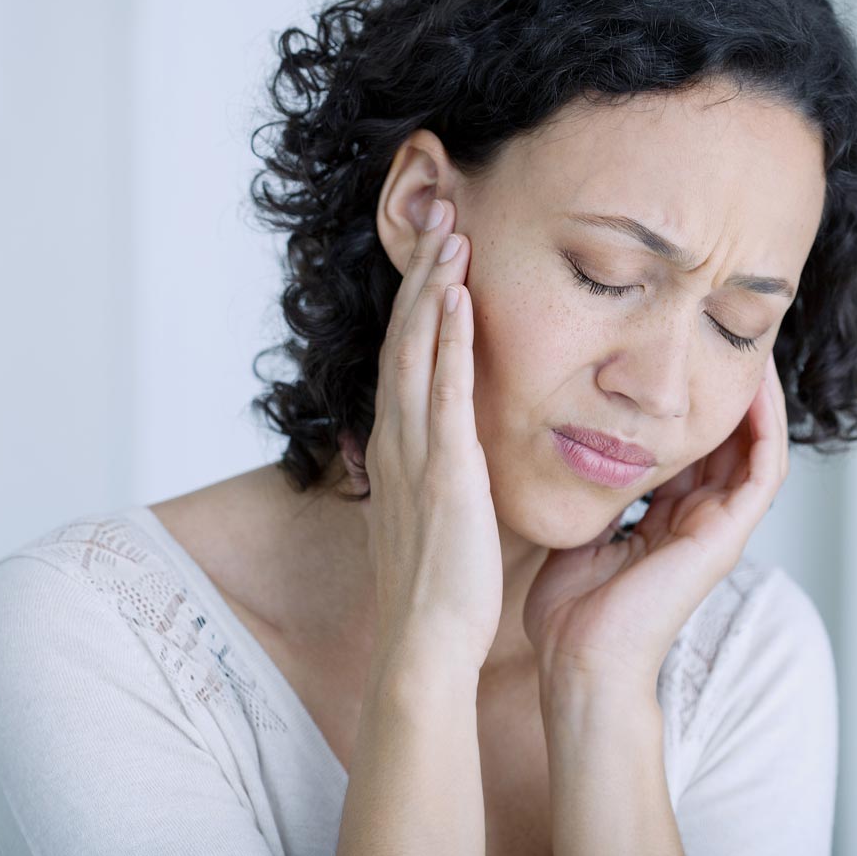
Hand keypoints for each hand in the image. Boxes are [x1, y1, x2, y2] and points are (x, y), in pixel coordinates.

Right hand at [358, 198, 500, 667]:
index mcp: (400, 451)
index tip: (437, 252)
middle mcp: (397, 441)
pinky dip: (448, 340)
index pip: (406, 359)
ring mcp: (416, 452)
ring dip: (432, 288)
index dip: (418, 302)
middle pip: (405, 338)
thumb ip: (447, 477)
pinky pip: (444, 390)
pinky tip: (458, 298)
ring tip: (449, 230)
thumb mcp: (439, 518)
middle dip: (420, 273)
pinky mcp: (443, 470)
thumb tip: (458, 458)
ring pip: (418, 350)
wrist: (427, 643)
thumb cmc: (441, 591)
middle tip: (438, 211)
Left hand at [525, 351, 791, 693]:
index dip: (690, 400)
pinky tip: (757, 383)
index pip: (692, 446)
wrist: (581, 661)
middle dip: (727, 385)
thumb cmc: (570, 614)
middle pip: (729, 438)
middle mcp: (701, 519)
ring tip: (753, 344)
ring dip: (758, 395)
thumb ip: (583, 489)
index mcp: (667, 520)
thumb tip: (561, 442)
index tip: (678, 352)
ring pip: (756, 444)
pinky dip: (766, 424)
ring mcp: (720, 528)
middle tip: (722, 330)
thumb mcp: (576, 528)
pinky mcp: (729, 534)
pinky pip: (764, 467)